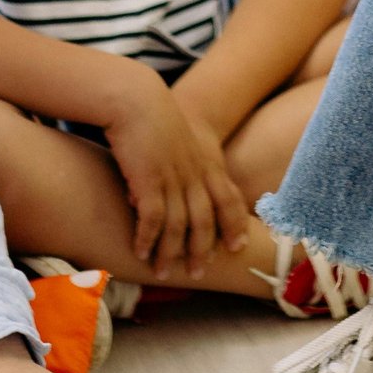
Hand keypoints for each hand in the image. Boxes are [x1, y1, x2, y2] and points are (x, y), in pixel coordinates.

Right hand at [98, 62, 248, 278]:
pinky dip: (147, 239)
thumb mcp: (180, 139)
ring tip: (162, 273)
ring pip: (179, 225)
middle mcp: (193, 172)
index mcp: (205, 162)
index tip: (236, 247)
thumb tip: (173, 191)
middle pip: (205, 220)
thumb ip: (184, 163)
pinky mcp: (148, 179)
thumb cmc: (154, 117)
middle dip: (202, 250)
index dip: (235, 224)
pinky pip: (152, 219)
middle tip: (197, 274)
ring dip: (171, 252)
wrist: (136, 97)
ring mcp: (173, 177)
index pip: (229, 199)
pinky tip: (140, 252)